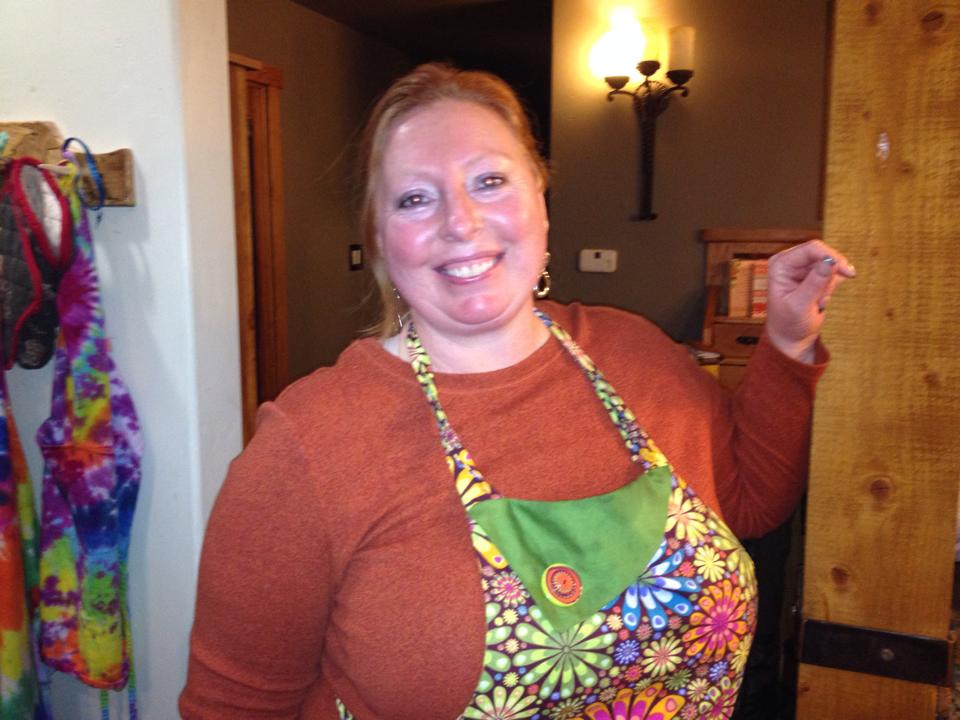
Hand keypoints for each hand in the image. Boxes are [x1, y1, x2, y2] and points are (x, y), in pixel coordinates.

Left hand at [765, 239, 855, 362]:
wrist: (791, 338)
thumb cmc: (789, 324)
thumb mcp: (800, 305)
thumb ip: (814, 283)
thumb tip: (830, 262)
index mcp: (780, 265)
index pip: (810, 249)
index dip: (831, 257)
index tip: (847, 271)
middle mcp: (790, 262)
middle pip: (823, 254)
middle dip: (830, 276)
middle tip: (826, 298)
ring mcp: (802, 268)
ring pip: (830, 266)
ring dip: (828, 286)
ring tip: (816, 304)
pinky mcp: (813, 275)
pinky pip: (832, 274)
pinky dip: (830, 288)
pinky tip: (819, 302)